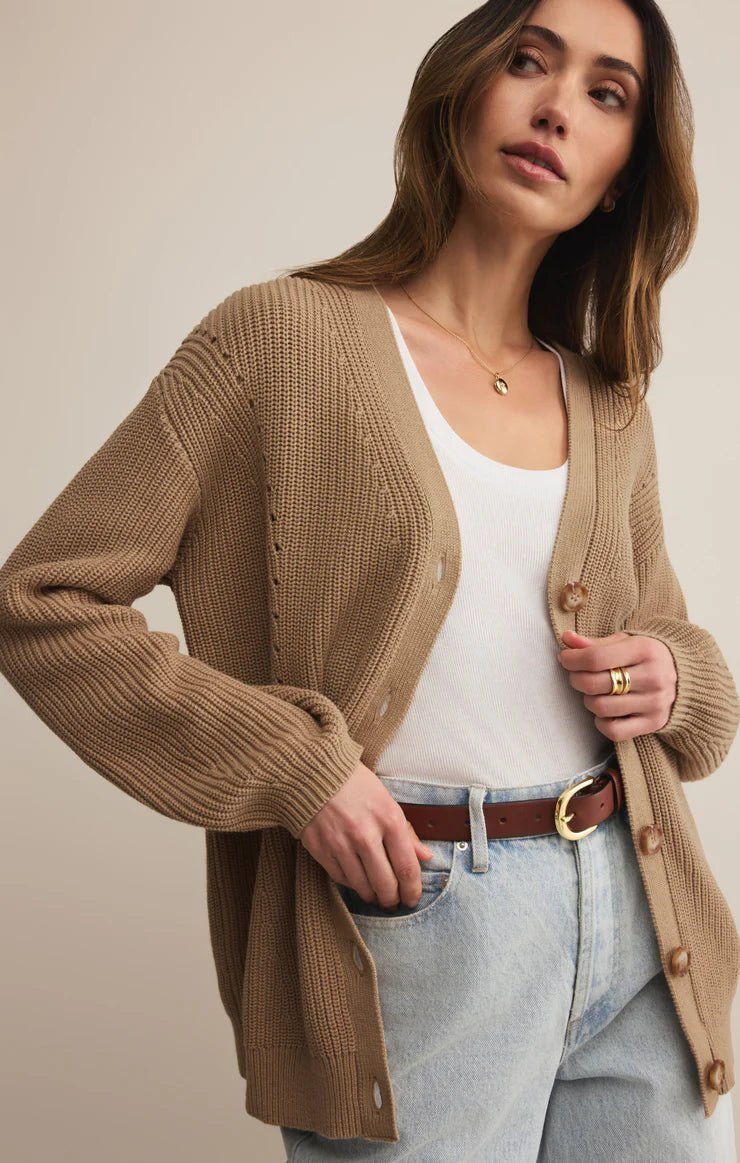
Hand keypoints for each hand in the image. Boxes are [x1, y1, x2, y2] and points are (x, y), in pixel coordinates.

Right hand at [297, 760, 434, 908]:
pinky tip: (357, 882)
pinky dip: (351, 884)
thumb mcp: (387, 801)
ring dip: (372, 896)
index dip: (412, 890)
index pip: (407, 868)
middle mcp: (365, 835)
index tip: (412, 898)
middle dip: (393, 899)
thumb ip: (407, 832)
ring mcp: (341, 844)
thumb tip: (426, 857)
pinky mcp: (320, 849)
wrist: (314, 772)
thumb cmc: (355, 784)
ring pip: (362, 886)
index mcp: (388, 819)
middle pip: (385, 884)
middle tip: (394, 902)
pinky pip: (340, 878)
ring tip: (377, 896)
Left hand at [557, 629, 677, 741]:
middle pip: (595, 684)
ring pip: (601, 707)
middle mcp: (653, 676)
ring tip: (594, 692)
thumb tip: (566, 639)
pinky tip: (605, 712)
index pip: (596, 658)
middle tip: (575, 675)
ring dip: (588, 700)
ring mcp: (655, 702)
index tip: (564, 659)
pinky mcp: (654, 722)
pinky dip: (601, 722)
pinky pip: (614, 730)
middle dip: (576, 679)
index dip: (572, 660)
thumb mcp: (623, 643)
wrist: (682, 676)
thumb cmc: (644, 657)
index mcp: (644, 650)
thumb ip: (593, 643)